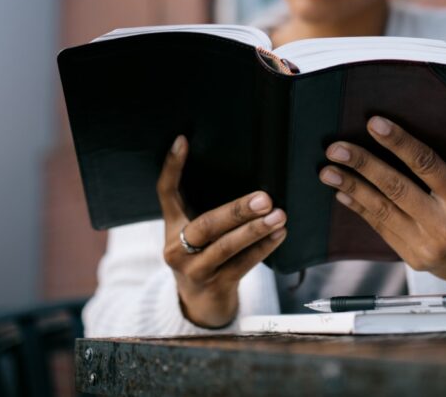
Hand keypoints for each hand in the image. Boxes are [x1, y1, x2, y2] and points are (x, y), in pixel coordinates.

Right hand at [157, 135, 287, 327]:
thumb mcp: (193, 231)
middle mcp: (176, 248)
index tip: (183, 140)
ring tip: (279, 215)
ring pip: (225, 248)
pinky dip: (262, 249)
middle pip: (205, 225)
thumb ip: (203, 205)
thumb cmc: (203, 256)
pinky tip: (279, 235)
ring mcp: (194, 270)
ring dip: (255, 231)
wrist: (200, 305)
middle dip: (237, 210)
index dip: (172, 167)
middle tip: (265, 198)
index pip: (166, 193)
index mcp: (171, 227)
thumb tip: (240, 166)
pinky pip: (242, 265)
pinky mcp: (215, 286)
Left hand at [319, 117, 445, 290]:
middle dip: (363, 164)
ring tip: (327, 169)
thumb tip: (431, 120)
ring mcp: (427, 245)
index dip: (399, 143)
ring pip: (382, 210)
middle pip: (396, 188)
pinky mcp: (413, 258)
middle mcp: (445, 225)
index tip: (374, 123)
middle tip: (336, 148)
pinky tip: (342, 191)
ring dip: (351, 187)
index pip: (427, 165)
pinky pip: (380, 228)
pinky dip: (359, 208)